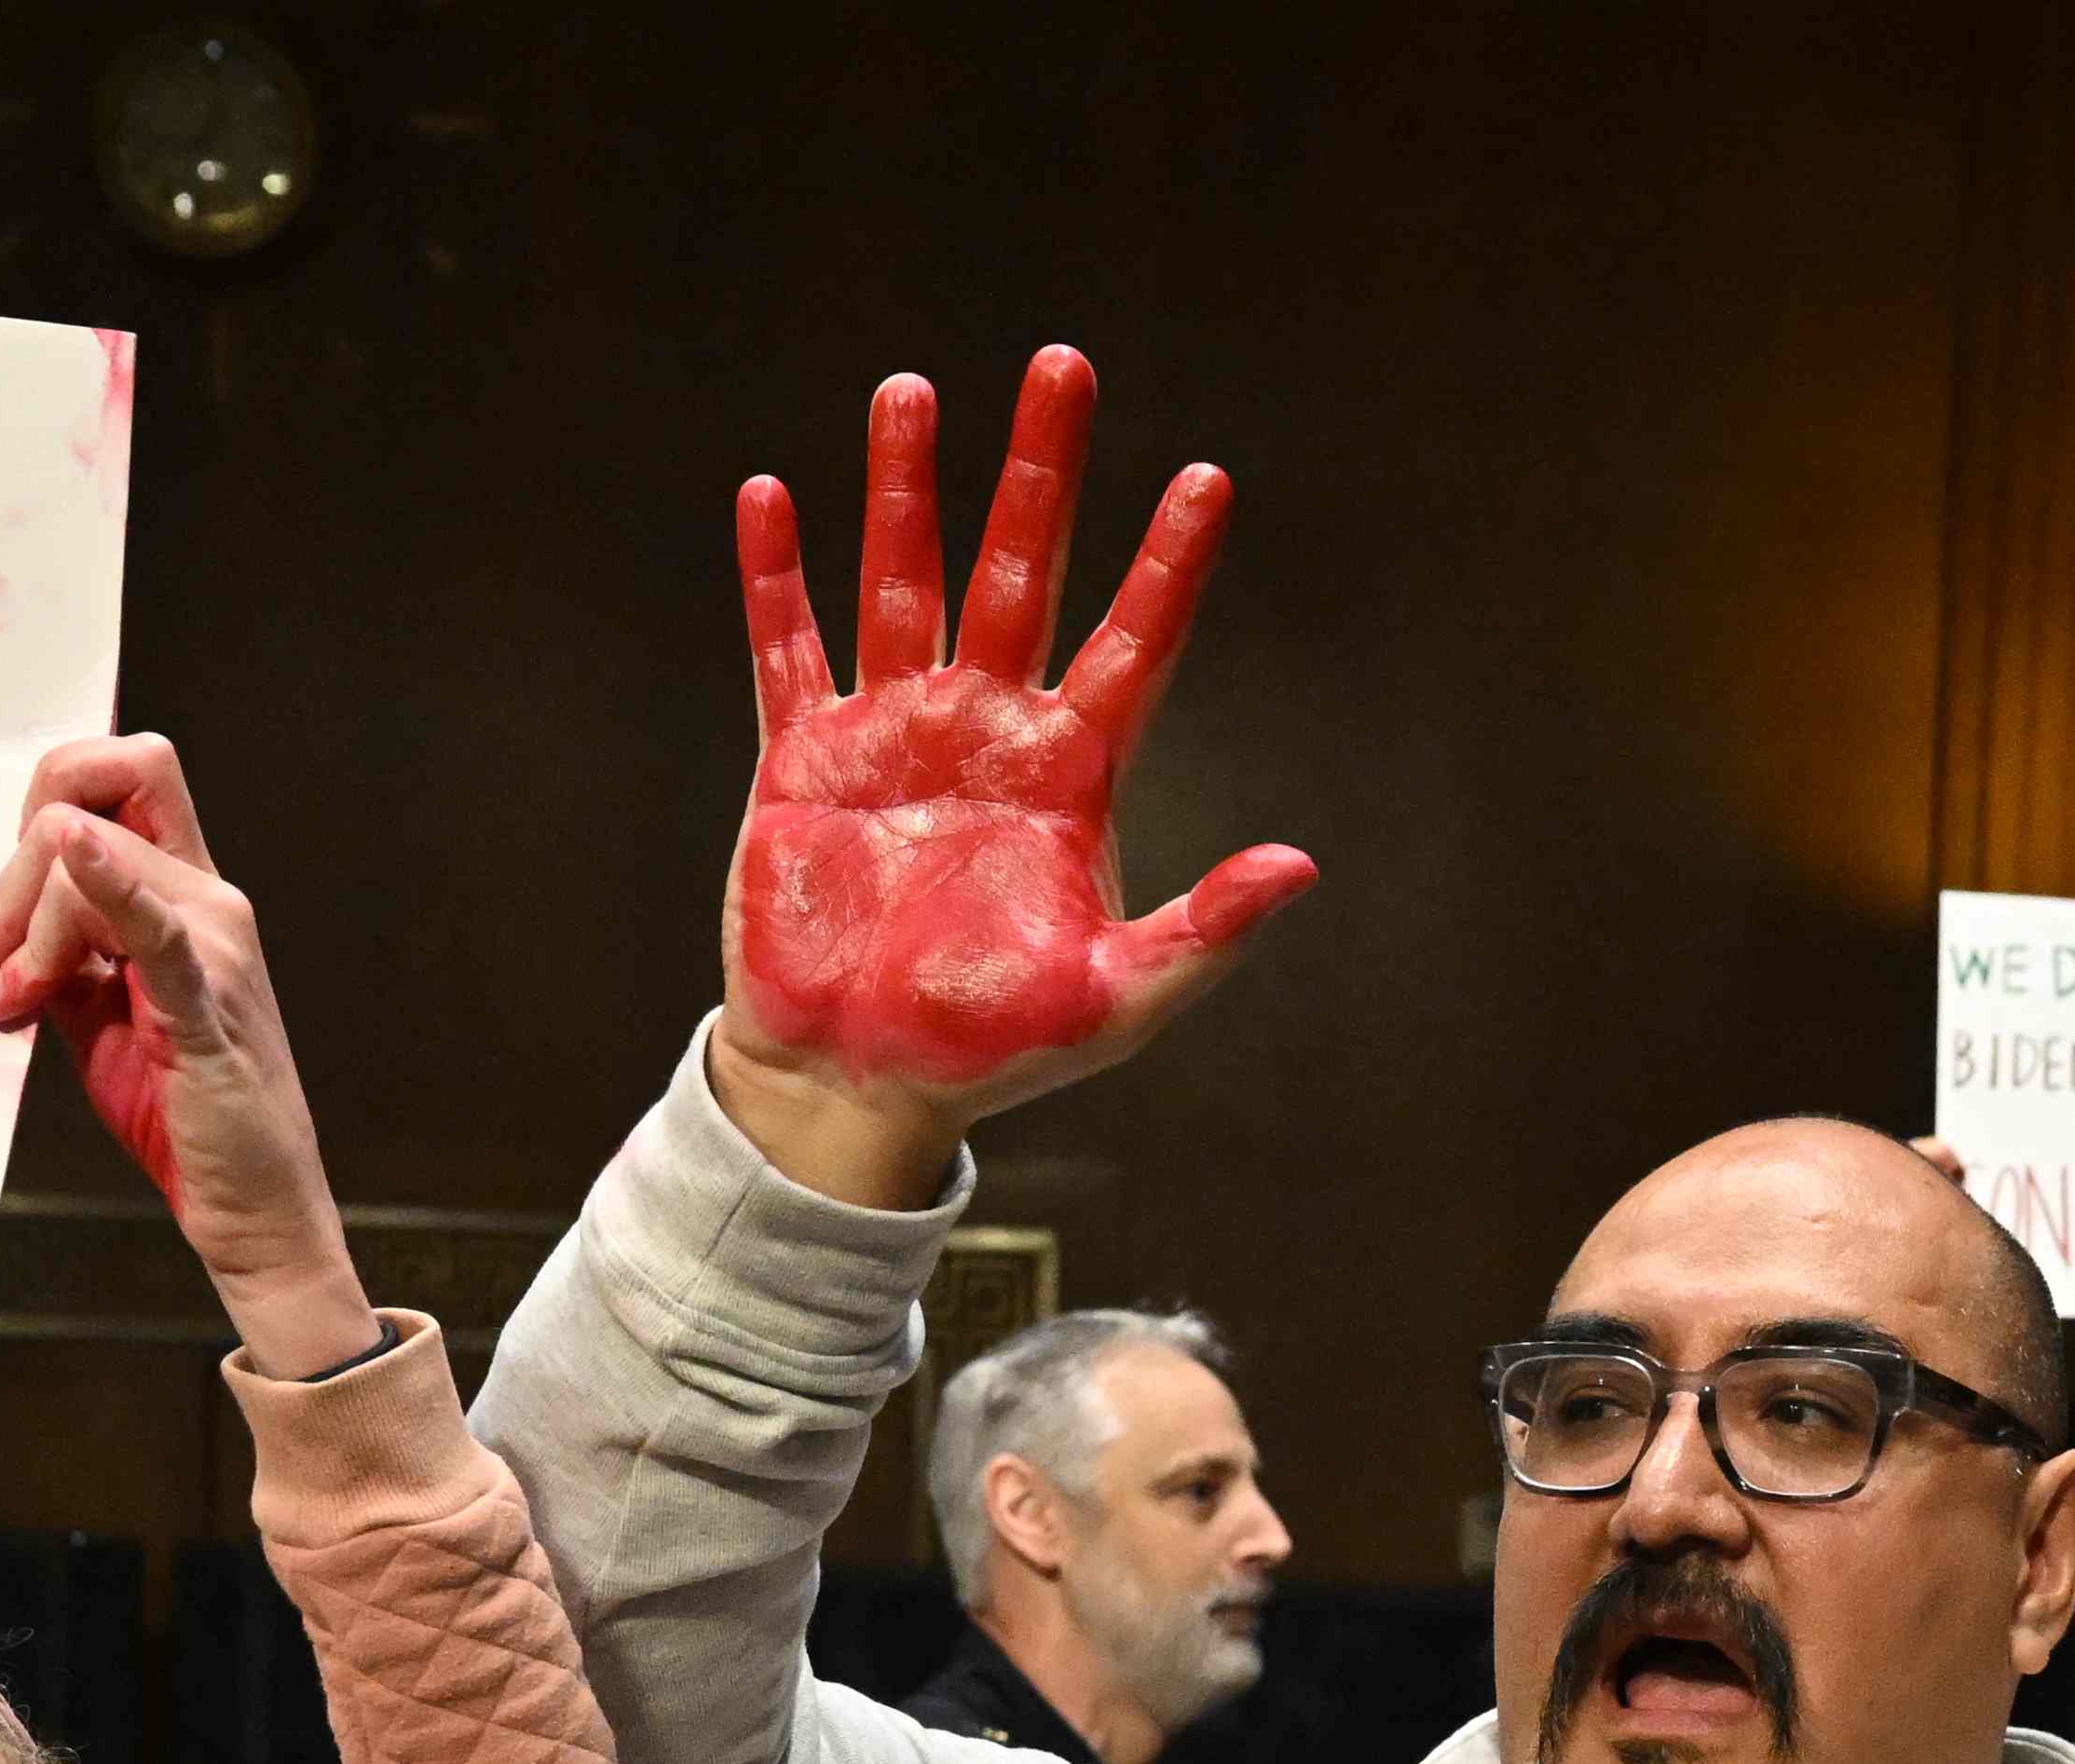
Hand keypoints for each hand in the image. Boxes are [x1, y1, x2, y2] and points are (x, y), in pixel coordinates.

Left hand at [0, 738, 371, 1374]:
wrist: (251, 1206)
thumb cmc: (180, 1111)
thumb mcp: (97, 1013)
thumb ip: (56, 954)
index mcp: (183, 893)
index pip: (111, 777)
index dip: (39, 808)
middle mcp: (209, 900)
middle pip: (80, 805)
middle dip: (5, 880)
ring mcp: (215, 946)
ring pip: (86, 858)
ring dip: (19, 925)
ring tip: (4, 1004)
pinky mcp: (205, 1006)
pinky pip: (153, 926)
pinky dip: (110, 886)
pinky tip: (80, 856)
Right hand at [712, 346, 1316, 1188]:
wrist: (861, 1086)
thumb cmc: (993, 1053)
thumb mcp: (1115, 1002)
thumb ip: (1204, 933)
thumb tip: (1301, 866)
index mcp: (1068, 775)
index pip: (1136, 643)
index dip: (1168, 564)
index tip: (1208, 478)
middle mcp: (986, 730)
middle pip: (1022, 571)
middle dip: (1040, 471)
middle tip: (1063, 365)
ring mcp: (893, 734)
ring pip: (904, 581)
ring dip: (904, 488)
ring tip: (911, 389)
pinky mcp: (803, 760)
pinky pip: (788, 651)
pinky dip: (778, 580)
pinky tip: (773, 497)